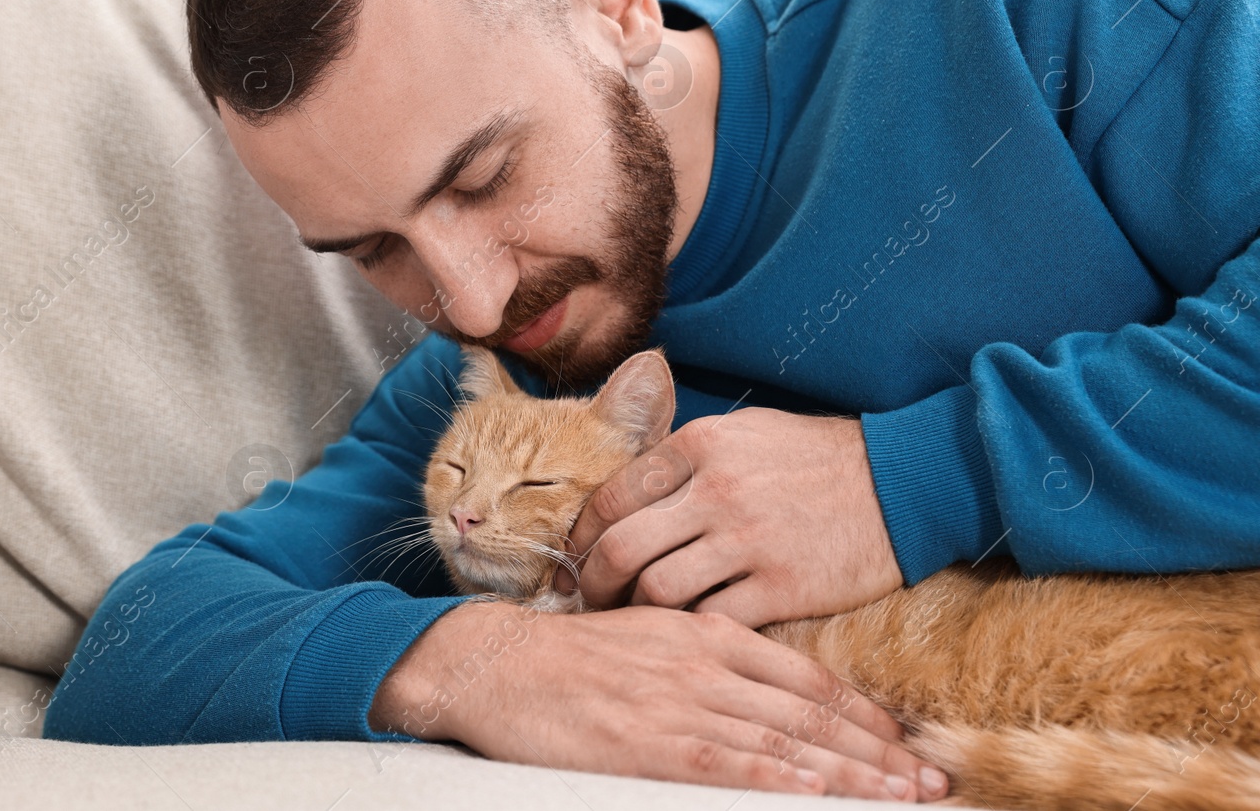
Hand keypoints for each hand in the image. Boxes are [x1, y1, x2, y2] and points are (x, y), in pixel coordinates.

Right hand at [370, 599, 946, 800]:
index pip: (807, 677)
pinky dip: (774, 779)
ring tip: (900, 796)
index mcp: (707, 634)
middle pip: (809, 713)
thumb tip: (765, 693)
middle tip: (930, 780)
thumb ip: (709, 657)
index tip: (908, 742)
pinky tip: (814, 795)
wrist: (497, 661)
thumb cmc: (571, 655)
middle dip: (877, 751)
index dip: (864, 714)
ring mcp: (676, 702)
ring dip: (848, 774)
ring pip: (782, 742)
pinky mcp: (644, 741)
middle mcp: (703, 663)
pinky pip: (724, 762)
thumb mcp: (651, 636)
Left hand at [553, 408, 903, 626]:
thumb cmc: (816, 457)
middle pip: (622, 548)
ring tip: (634, 622)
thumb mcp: (744, 432)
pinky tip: (686, 635)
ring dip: (636, 614)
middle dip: (593, 582)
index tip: (576, 557)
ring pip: (659, 591)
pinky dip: (690, 632)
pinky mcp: (784, 587)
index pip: (612, 495)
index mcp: (700, 444)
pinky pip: (712, 621)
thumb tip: (625, 492)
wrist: (904, 480)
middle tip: (589, 600)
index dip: (583, 535)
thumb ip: (684, 457)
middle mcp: (717, 490)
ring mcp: (750, 541)